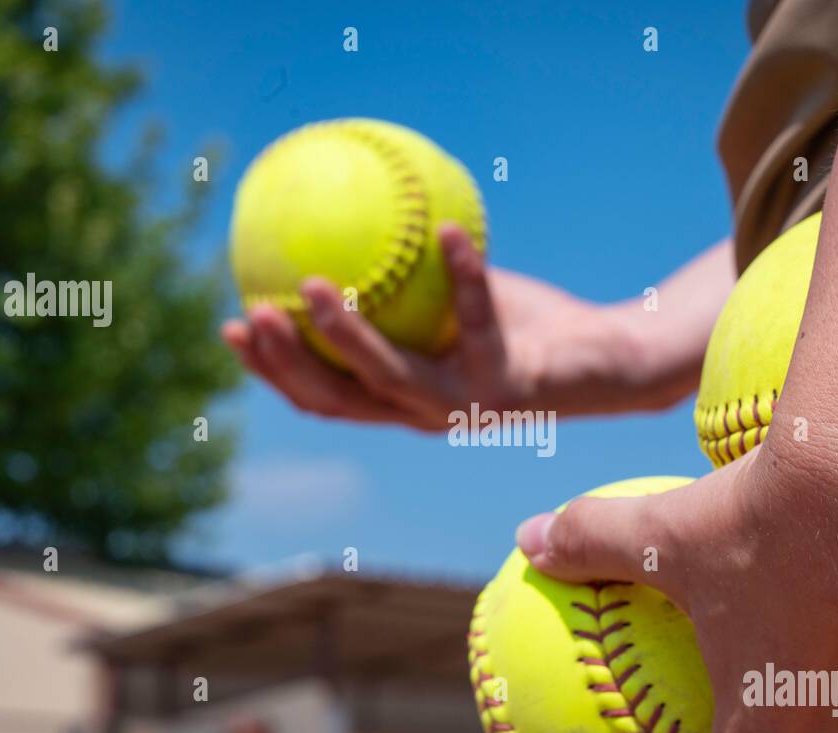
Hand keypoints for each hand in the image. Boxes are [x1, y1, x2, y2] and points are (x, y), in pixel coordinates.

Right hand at [222, 225, 665, 429]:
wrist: (606, 361)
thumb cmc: (526, 325)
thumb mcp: (458, 298)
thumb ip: (408, 276)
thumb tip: (358, 214)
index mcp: (403, 398)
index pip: (322, 396)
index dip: (272, 372)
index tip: (230, 328)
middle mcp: (424, 413)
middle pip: (336, 400)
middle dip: (286, 363)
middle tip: (248, 312)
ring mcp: (464, 408)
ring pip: (389, 377)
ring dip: (346, 332)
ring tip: (314, 282)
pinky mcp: (507, 391)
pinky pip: (479, 324)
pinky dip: (465, 275)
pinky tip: (449, 230)